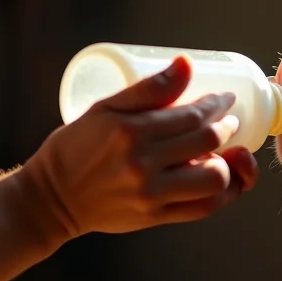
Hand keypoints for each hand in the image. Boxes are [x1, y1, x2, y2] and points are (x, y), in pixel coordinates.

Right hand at [22, 55, 258, 240]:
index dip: (217, 105)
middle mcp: (143, 164)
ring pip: (213, 178)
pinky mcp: (155, 218)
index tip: (224, 99)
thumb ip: (148, 89)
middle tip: (229, 121)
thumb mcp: (104, 109)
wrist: (52, 198)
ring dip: (229, 162)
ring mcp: (151, 194)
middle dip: (227, 127)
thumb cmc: (76, 147)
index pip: (192, 115)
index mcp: (130, 132)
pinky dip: (223, 193)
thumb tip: (187, 62)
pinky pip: (204, 207)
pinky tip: (226, 179)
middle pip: (207, 142)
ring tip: (226, 152)